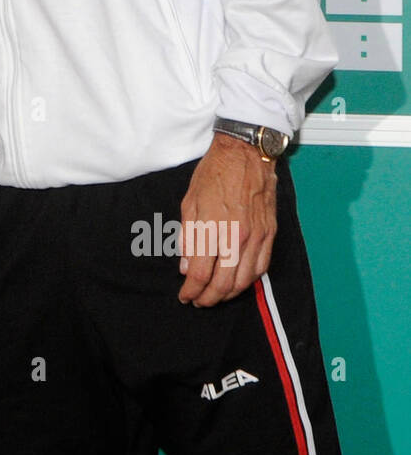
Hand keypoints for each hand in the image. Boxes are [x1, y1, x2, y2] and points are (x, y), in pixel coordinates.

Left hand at [177, 131, 277, 306]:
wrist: (246, 153)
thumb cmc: (214, 174)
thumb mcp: (190, 202)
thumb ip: (188, 237)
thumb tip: (186, 267)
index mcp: (213, 228)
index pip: (201, 273)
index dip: (191, 290)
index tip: (185, 295)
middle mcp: (237, 236)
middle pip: (223, 283)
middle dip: (208, 298)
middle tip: (198, 301)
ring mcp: (257, 236)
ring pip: (244, 280)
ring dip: (228, 294)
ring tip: (216, 295)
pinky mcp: (270, 233)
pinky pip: (261, 267)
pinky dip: (248, 281)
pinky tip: (238, 282)